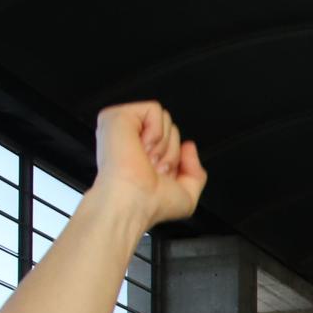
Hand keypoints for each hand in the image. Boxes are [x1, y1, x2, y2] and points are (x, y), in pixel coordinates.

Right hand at [91, 102, 206, 227]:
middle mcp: (131, 141)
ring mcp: (123, 128)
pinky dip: (156, 131)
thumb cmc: (151, 204)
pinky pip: (154, 109)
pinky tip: (142, 147)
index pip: (172, 142)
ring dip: (163, 145)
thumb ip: (196, 172)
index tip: (161, 175)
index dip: (175, 160)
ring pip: (165, 120)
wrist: (134, 201)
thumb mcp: (187, 196)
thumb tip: (189, 147)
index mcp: (141, 156)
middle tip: (153, 167)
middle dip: (171, 152)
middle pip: (172, 129)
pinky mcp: (116, 116)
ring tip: (146, 159)